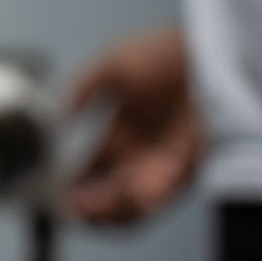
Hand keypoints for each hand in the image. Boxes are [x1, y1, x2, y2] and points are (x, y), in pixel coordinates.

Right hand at [66, 28, 201, 223]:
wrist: (210, 52)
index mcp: (120, 132)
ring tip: (92, 206)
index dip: (69, 183)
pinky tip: (133, 191)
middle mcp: (140, 154)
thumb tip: (56, 115)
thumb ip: (80, 90)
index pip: (88, 169)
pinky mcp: (187, 169)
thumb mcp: (110, 65)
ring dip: (109, 209)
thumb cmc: (166, 54)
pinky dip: (145, 198)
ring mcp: (163, 165)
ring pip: (130, 204)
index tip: (52, 190)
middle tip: (70, 206)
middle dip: (85, 206)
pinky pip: (161, 194)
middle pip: (106, 195)